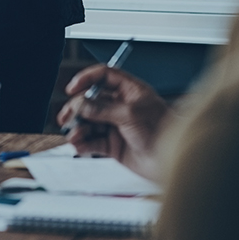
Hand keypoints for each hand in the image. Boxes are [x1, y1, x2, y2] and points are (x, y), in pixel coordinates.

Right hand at [56, 65, 170, 181]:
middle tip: (67, 117)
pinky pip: (93, 141)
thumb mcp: (129, 115)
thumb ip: (101, 109)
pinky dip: (84, 143)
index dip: (87, 79)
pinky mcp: (113, 145)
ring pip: (90, 122)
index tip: (72, 88)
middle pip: (91, 101)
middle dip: (77, 109)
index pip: (104, 76)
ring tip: (74, 135)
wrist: (171, 164)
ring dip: (79, 128)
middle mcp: (121, 106)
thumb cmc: (162, 133)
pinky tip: (79, 146)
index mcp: (130, 91)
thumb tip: (79, 105)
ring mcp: (116, 125)